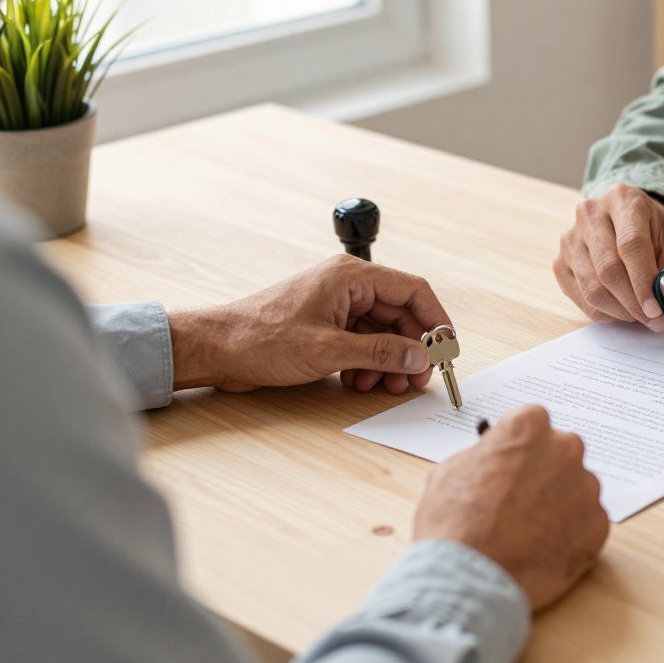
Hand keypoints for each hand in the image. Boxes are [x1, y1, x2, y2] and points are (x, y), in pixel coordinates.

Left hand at [169, 254, 449, 394]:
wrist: (217, 349)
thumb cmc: (260, 338)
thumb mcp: (328, 350)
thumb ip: (380, 352)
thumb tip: (418, 355)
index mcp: (351, 276)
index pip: (413, 291)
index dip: (436, 320)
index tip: (447, 348)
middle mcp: (348, 285)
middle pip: (401, 314)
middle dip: (411, 349)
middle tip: (416, 379)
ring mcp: (338, 304)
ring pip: (384, 332)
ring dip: (389, 361)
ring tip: (383, 386)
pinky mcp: (328, 324)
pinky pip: (364, 342)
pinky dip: (369, 363)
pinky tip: (360, 382)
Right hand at [413, 406, 608, 609]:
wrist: (469, 578)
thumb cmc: (454, 523)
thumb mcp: (452, 470)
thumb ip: (487, 455)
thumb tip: (497, 458)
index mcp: (529, 427)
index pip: (534, 424)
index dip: (521, 447)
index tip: (514, 462)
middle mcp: (565, 450)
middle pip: (561, 453)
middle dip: (545, 472)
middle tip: (522, 499)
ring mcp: (586, 488)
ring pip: (577, 488)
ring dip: (559, 503)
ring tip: (529, 531)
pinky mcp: (598, 526)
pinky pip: (587, 522)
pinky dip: (571, 533)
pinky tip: (543, 548)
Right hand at [554, 184, 663, 329]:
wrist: (627, 219)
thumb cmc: (652, 230)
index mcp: (623, 200)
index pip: (631, 245)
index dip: (643, 281)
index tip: (656, 309)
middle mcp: (590, 214)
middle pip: (608, 269)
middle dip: (633, 303)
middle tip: (652, 319)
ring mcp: (570, 238)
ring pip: (591, 287)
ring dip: (619, 311)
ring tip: (638, 315)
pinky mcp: (560, 260)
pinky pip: (579, 297)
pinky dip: (602, 311)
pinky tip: (619, 309)